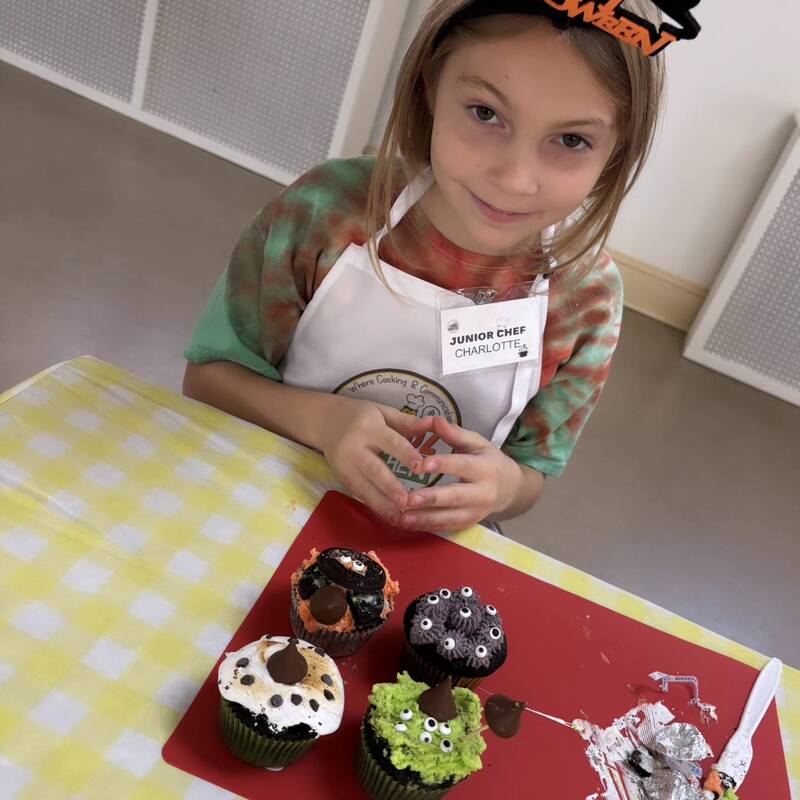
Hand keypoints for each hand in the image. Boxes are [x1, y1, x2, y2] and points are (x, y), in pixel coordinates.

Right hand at [317, 396, 433, 524]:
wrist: (324, 422)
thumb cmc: (359, 415)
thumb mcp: (382, 412)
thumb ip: (407, 422)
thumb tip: (434, 422)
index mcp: (368, 427)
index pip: (390, 442)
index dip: (405, 455)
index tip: (421, 467)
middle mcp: (353, 447)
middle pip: (374, 469)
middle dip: (390, 487)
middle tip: (406, 501)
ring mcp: (345, 465)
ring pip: (364, 486)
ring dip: (382, 504)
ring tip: (399, 518)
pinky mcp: (341, 478)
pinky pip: (358, 493)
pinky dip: (373, 506)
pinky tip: (387, 516)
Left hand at [398, 416, 521, 531]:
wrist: (510, 490)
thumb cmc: (489, 461)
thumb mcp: (477, 443)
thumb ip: (455, 433)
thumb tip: (434, 419)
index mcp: (486, 468)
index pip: (462, 466)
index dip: (443, 465)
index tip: (422, 465)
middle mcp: (483, 493)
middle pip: (455, 497)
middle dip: (431, 499)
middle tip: (408, 499)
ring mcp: (476, 513)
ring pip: (449, 518)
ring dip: (424, 519)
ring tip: (402, 517)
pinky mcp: (467, 525)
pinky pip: (445, 528)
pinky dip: (426, 527)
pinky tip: (407, 524)